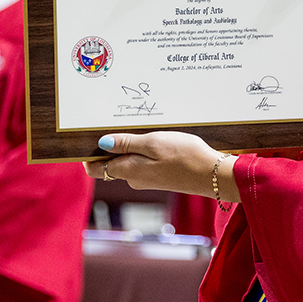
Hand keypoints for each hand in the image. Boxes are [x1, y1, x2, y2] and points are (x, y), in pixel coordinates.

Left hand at [84, 132, 238, 201]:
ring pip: (128, 160)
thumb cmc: (185, 157)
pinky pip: (143, 162)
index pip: (95, 168)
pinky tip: (157, 139)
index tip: (91, 135)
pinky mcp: (159, 176)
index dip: (89, 153)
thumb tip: (102, 143)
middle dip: (111, 144)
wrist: (213, 175)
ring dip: (130, 145)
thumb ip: (127, 143)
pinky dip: (144, 150)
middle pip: (110, 163)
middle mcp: (133, 178)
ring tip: (143, 127)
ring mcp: (147, 178)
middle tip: (120, 123)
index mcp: (127, 170)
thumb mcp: (154, 143)